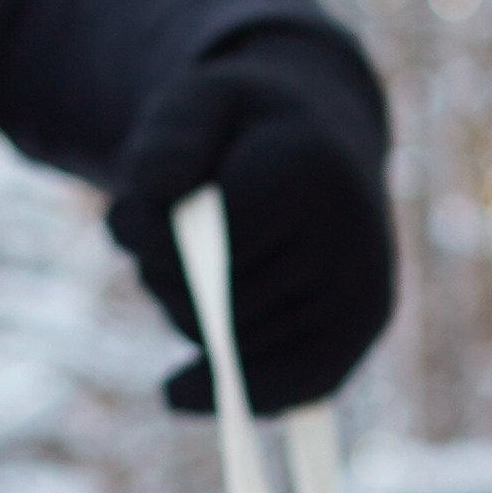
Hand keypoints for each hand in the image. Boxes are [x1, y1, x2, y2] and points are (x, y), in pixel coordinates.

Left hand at [108, 22, 395, 413]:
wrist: (324, 138)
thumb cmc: (246, 124)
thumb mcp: (199, 100)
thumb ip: (169, 135)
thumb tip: (155, 190)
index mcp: (312, 171)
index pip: (208, 240)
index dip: (151, 238)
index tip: (125, 215)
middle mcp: (353, 235)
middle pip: (220, 300)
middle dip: (167, 280)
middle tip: (155, 246)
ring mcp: (366, 287)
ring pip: (240, 344)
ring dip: (192, 321)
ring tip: (190, 269)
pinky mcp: (364, 326)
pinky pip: (295, 386)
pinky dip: (237, 392)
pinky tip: (180, 392)